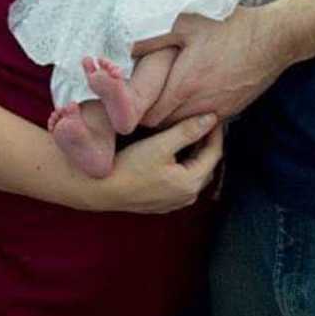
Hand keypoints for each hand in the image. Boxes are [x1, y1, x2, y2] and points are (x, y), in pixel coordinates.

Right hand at [94, 114, 222, 213]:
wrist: (99, 188)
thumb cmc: (129, 166)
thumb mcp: (161, 144)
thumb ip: (188, 131)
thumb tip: (211, 118)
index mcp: (191, 183)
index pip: (214, 153)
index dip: (215, 132)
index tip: (213, 113)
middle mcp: (186, 197)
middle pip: (206, 164)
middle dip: (206, 142)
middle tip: (202, 121)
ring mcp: (172, 202)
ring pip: (192, 173)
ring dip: (194, 154)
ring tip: (189, 132)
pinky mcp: (160, 201)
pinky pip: (180, 180)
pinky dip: (182, 164)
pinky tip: (172, 151)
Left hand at [133, 5, 292, 127]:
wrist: (275, 37)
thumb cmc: (231, 27)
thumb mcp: (188, 23)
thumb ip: (154, 37)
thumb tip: (127, 47)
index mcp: (184, 86)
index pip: (149, 117)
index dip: (136, 110)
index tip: (132, 97)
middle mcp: (200, 105)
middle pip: (164, 125)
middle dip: (152, 114)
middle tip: (147, 94)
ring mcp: (219, 110)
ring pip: (185, 125)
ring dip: (174, 115)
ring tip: (170, 93)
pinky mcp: (233, 109)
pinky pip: (206, 119)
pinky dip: (195, 113)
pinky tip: (196, 91)